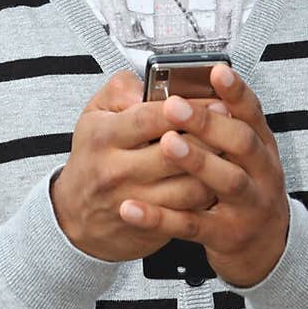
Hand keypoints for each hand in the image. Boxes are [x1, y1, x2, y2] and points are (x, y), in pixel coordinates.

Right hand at [51, 72, 216, 261]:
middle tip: (230, 119)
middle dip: (208, 134)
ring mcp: (135, 200)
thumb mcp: (94, 115)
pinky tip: (219, 176)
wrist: (76, 216)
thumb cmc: (92, 157)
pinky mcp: (151, 226)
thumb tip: (151, 82)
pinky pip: (191, 209)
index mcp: (103, 137)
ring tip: (230, 147)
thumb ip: (121, 89)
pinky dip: (210, 192)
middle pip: (175, 152)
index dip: (184, 108)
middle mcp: (116, 170)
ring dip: (216, 165)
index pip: (148, 118)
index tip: (211, 98)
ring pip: (189, 184)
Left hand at [119, 65, 289, 287]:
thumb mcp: (245, 156)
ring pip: (226, 181)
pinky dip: (160, 217)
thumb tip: (184, 92)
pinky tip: (131, 207)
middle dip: (209, 123)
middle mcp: (262, 173)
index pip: (252, 112)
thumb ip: (222, 126)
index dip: (236, 91)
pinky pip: (191, 225)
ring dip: (197, 161)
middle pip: (242, 143)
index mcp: (262, 146)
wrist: (266, 250)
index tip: (217, 70)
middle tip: (175, 105)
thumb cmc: (245, 190)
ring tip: (167, 144)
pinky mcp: (226, 236)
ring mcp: (248, 206)